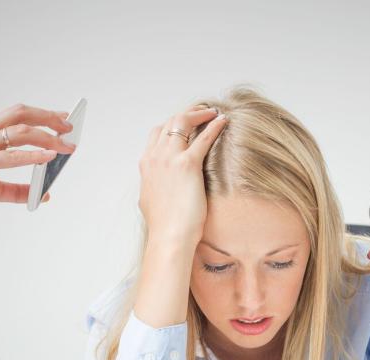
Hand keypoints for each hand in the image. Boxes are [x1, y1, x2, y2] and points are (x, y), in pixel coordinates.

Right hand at [0, 104, 75, 213]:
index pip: (18, 115)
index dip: (42, 114)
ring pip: (19, 131)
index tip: (63, 116)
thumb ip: (18, 191)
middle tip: (70, 127)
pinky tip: (48, 157)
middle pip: (21, 114)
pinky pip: (10, 156)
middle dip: (49, 118)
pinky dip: (32, 156)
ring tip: (66, 145)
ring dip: (47, 137)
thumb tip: (44, 195)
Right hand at [138, 105, 226, 241]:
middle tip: (203, 113)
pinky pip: (203, 137)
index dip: (173, 126)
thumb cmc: (164, 225)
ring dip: (199, 113)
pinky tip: (223, 121)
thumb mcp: (151, 200)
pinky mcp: (187, 165)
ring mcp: (169, 159)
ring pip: (182, 122)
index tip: (186, 125)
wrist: (169, 237)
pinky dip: (214, 126)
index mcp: (146, 165)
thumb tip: (157, 187)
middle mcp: (155, 157)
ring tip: (213, 112)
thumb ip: (154, 186)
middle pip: (169, 122)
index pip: (157, 133)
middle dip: (187, 114)